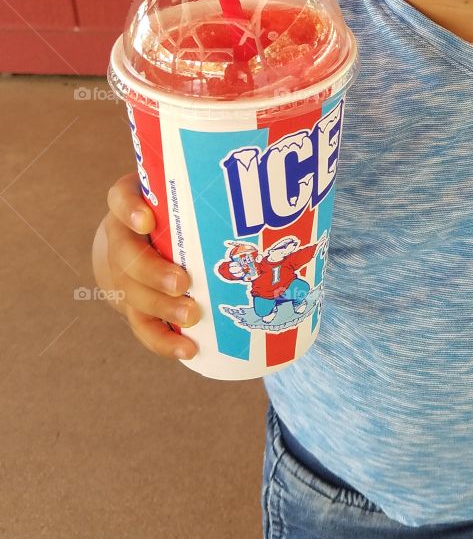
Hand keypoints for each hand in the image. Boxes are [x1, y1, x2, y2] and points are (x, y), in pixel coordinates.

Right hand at [91, 171, 201, 360]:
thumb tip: (284, 189)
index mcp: (135, 203)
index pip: (121, 199)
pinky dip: (164, 340)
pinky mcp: (133, 304)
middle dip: (152, 271)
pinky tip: (188, 349)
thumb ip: (216, 192)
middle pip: (125, 254)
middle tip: (182, 283)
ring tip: (191, 317)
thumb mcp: (187, 194)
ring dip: (161, 308)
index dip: (131, 210)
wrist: (142, 239)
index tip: (148, 222)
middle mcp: (122, 237)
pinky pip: (142, 325)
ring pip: (131, 293)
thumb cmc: (180, 210)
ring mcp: (123, 273)